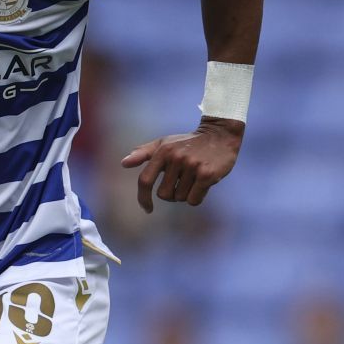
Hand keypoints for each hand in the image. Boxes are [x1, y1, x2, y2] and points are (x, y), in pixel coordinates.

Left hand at [120, 118, 242, 212]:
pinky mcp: (207, 174)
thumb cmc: (187, 142)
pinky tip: (203, 183)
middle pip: (164, 195)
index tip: (147, 209)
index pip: (145, 180)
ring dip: (186, 194)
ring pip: (180, 198)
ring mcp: (192, 166)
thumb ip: (143, 153)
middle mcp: (176, 158)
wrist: (220, 135)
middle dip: (172, 194)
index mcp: (163, 151)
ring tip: (194, 178)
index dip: (143, 198)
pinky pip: (193, 200)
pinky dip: (197, 197)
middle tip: (182, 181)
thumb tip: (123, 163)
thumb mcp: (164, 143)